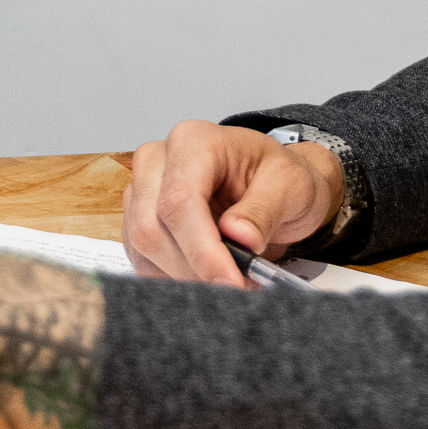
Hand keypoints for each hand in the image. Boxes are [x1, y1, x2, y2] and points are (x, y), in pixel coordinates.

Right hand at [122, 121, 343, 284]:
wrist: (272, 186)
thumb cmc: (278, 178)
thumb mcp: (291, 185)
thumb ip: (265, 209)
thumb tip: (239, 235)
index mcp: (193, 141)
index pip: (179, 201)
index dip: (201, 248)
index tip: (230, 281)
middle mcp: (157, 160)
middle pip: (152, 227)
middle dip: (194, 268)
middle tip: (238, 286)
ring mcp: (141, 190)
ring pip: (143, 248)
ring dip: (185, 276)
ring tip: (229, 279)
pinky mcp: (137, 220)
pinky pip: (142, 259)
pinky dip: (173, 277)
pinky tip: (207, 275)